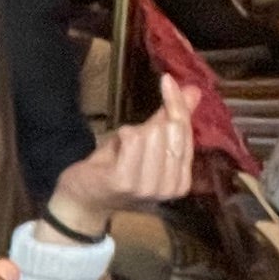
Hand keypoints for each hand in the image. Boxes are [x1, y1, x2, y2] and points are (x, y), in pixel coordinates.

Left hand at [48, 81, 195, 231]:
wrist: (84, 199)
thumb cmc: (116, 168)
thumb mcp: (149, 141)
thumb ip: (172, 119)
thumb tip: (194, 90)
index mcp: (181, 182)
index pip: (187, 133)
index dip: (177, 104)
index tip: (167, 80)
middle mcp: (169, 188)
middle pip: (172, 131)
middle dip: (151, 123)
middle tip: (132, 137)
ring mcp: (147, 187)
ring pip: (152, 133)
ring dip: (132, 133)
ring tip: (122, 149)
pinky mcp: (124, 181)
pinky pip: (132, 139)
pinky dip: (122, 135)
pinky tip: (116, 147)